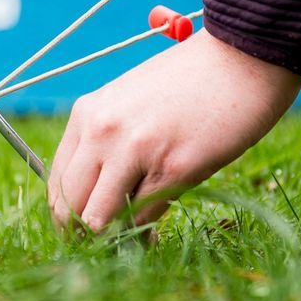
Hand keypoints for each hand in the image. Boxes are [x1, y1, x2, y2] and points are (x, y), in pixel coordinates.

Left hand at [48, 29, 300, 233]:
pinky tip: (158, 226)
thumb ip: (108, 143)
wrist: (243, 57)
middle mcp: (103, 132)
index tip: (86, 229)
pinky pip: (144, 217)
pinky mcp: (174, 168)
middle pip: (70, 208)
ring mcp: (136, 150)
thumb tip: (94, 200)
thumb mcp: (132, 103)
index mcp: (88, 114)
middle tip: (108, 243)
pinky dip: (148, 229)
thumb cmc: (191, 81)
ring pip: (100, 220)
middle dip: (84, 235)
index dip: (67, 215)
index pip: (57, 182)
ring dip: (115, 238)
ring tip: (136, 237)